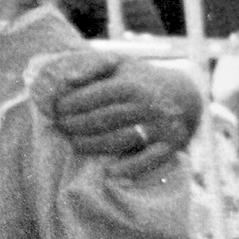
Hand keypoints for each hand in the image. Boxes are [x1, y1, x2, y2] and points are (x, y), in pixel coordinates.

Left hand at [31, 51, 202, 176]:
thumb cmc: (139, 80)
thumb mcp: (119, 66)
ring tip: (75, 144)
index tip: (56, 110)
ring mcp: (160, 125)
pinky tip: (110, 172)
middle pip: (104, 119)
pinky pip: (151, 159)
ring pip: (121, 139)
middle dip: (77, 124)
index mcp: (132, 84)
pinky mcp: (170, 144)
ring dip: (94, 145)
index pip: (96, 96)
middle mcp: (147, 104)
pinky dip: (132, 167)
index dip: (72, 104)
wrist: (183, 95)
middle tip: (60, 127)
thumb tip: (66, 81)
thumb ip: (92, 69)